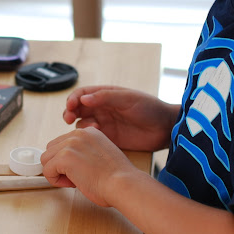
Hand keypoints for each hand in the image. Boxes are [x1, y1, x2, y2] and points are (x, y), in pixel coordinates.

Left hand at [41, 126, 136, 206]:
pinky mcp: (64, 157)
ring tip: (75, 180)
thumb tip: (64, 162)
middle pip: (51, 150)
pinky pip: (46, 170)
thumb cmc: (116, 177)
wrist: (123, 184)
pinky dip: (55, 180)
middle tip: (76, 177)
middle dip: (58, 165)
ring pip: (46, 159)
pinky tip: (72, 183)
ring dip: (56, 173)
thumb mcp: (99, 155)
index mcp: (88, 132)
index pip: (62, 143)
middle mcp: (78, 134)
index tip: (80, 170)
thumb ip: (83, 152)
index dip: (67, 161)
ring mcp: (70, 144)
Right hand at [63, 85, 178, 150]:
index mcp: (105, 95)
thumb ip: (105, 97)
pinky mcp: (108, 139)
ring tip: (93, 127)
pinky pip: (91, 138)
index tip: (71, 105)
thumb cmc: (150, 108)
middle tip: (68, 118)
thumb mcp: (128, 99)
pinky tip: (96, 136)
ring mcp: (104, 124)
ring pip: (81, 124)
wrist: (166, 128)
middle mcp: (102, 109)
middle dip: (69, 112)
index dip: (73, 98)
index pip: (82, 94)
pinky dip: (88, 137)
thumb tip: (83, 99)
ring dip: (80, 125)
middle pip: (77, 109)